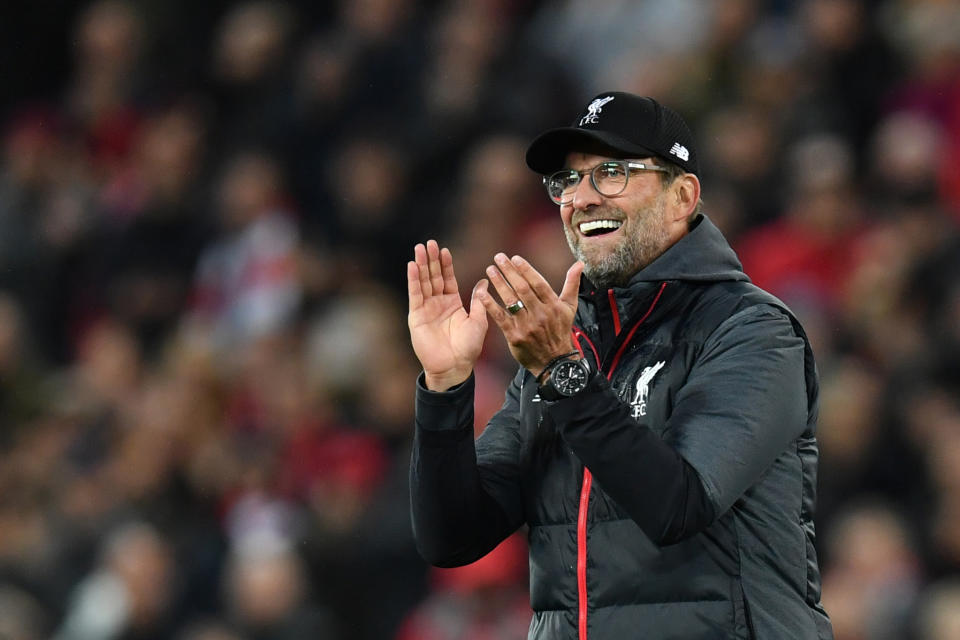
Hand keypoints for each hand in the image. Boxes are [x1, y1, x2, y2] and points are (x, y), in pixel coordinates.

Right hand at [407, 240, 487, 390]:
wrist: (454, 367)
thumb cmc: (468, 348)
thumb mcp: (479, 321)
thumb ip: (479, 301)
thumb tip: (484, 281)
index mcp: (453, 303)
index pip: (448, 278)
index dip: (446, 264)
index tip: (445, 250)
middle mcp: (438, 303)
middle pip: (433, 276)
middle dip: (431, 260)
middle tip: (430, 243)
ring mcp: (426, 309)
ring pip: (423, 282)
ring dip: (421, 265)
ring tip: (419, 248)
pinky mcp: (416, 316)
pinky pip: (415, 295)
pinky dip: (414, 280)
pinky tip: (412, 266)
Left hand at [477, 253, 582, 374]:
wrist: (555, 362)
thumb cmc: (561, 331)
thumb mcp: (569, 308)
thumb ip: (572, 284)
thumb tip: (580, 264)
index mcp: (553, 306)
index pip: (538, 283)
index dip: (526, 269)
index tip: (515, 258)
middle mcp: (540, 314)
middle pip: (523, 289)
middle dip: (510, 272)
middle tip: (499, 257)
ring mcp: (527, 325)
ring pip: (511, 300)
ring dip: (499, 283)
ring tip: (490, 270)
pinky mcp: (515, 336)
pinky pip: (500, 317)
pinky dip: (491, 305)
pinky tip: (482, 294)